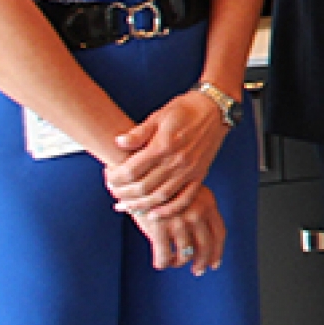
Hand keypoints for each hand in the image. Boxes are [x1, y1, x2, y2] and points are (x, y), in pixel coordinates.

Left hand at [106, 91, 228, 214]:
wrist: (215, 110)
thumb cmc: (184, 110)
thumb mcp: (158, 116)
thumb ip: (138, 133)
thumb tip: (118, 143)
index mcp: (162, 146)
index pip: (131, 170)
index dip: (115, 178)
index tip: (108, 179)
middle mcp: (176, 162)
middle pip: (143, 187)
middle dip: (124, 194)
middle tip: (114, 193)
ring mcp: (189, 171)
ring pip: (160, 197)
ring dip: (140, 205)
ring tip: (127, 207)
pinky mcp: (199, 175)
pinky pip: (184, 199)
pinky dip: (168, 210)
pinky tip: (154, 214)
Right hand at [128, 182, 224, 275]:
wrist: (141, 175)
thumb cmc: (164, 184)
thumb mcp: (189, 191)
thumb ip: (198, 209)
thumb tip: (202, 237)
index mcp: (207, 203)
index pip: (218, 233)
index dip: (217, 251)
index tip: (215, 263)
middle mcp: (196, 213)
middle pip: (205, 246)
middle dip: (202, 262)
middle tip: (198, 270)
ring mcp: (178, 222)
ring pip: (185, 254)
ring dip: (180, 262)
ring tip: (175, 262)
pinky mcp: (158, 229)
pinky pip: (164, 256)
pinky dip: (164, 262)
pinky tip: (162, 263)